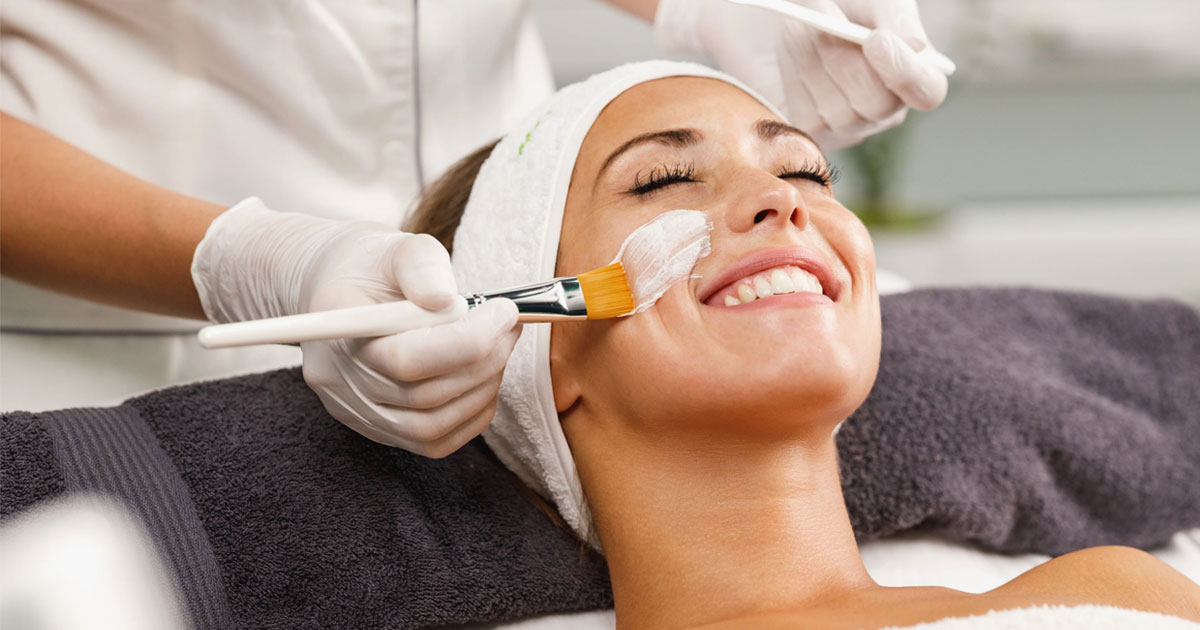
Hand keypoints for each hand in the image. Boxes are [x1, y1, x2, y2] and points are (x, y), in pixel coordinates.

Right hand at [192, 197, 521, 456]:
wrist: (340, 289)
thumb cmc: (372, 266)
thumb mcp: (397, 247)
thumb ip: (422, 267)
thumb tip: (448, 302)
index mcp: (338, 331)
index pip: (405, 360)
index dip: (466, 341)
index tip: (504, 310)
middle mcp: (339, 382)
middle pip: (423, 397)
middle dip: (483, 360)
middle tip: (510, 326)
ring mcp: (357, 412)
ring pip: (431, 426)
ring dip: (481, 388)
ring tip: (501, 346)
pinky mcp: (379, 428)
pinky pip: (433, 441)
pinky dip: (471, 413)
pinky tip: (484, 377)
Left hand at [655, 0, 948, 149]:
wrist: (796, 14)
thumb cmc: (845, 3)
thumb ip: (898, 19)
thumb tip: (915, 48)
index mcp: (916, 73)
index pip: (927, 92)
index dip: (905, 73)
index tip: (876, 40)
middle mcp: (887, 109)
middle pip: (875, 104)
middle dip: (843, 57)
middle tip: (823, 11)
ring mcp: (850, 126)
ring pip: (837, 110)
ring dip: (815, 60)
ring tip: (806, 27)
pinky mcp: (814, 131)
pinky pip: (807, 116)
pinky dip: (797, 78)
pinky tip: (797, 54)